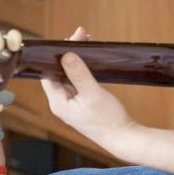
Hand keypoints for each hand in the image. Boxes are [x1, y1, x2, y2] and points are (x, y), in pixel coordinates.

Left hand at [41, 27, 136, 150]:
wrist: (126, 139)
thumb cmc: (109, 120)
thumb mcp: (93, 94)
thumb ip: (79, 74)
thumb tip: (65, 54)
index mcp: (58, 102)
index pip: (47, 72)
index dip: (55, 55)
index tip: (69, 40)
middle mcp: (61, 102)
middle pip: (58, 71)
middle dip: (67, 52)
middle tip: (81, 35)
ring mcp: (72, 103)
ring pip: (68, 75)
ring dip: (76, 58)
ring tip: (86, 40)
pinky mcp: (83, 102)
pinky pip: (78, 80)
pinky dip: (82, 68)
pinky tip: (90, 58)